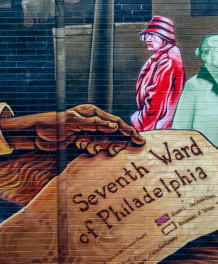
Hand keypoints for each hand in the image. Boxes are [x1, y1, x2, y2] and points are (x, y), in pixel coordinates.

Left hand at [0, 104, 144, 155]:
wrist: (32, 135)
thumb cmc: (50, 124)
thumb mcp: (72, 123)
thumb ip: (94, 124)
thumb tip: (114, 126)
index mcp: (92, 112)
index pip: (115, 122)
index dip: (128, 131)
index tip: (139, 140)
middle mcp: (92, 121)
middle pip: (113, 132)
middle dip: (115, 142)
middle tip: (115, 151)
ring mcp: (88, 131)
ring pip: (104, 141)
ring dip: (101, 147)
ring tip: (90, 149)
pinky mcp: (82, 141)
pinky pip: (95, 146)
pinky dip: (92, 150)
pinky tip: (85, 150)